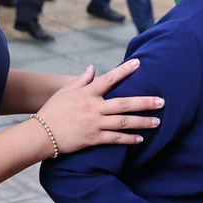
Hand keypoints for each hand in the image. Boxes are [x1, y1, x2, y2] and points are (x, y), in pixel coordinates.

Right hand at [36, 60, 162, 153]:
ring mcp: (94, 124)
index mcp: (87, 93)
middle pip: (124, 103)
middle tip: (161, 101)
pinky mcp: (93, 138)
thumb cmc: (52, 111)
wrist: (41, 134)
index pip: (109, 79)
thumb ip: (81, 80)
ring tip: (157, 121)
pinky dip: (128, 139)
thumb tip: (92, 68)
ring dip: (142, 122)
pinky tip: (140, 139)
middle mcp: (93, 107)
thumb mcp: (65, 91)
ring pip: (123, 122)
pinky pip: (115, 139)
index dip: (124, 70)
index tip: (138, 63)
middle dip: (145, 102)